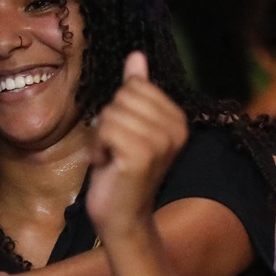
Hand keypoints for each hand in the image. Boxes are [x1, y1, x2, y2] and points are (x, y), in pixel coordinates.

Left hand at [85, 53, 187, 241]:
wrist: (122, 219)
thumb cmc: (121, 174)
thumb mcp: (128, 125)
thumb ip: (136, 91)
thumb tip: (136, 55)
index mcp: (178, 118)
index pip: (135, 86)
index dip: (119, 110)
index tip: (123, 139)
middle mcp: (176, 129)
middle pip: (123, 96)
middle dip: (108, 122)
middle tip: (115, 151)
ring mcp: (160, 143)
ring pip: (111, 112)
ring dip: (101, 137)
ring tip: (112, 160)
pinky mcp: (141, 156)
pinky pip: (106, 129)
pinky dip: (98, 148)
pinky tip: (107, 166)